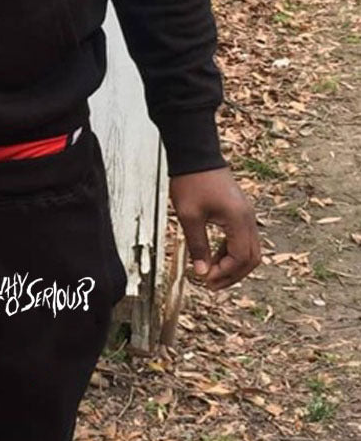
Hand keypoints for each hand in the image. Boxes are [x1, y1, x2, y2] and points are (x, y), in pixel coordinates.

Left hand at [169, 167, 260, 290]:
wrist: (196, 155)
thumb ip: (197, 245)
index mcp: (239, 220)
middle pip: (251, 258)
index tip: (204, 279)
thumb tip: (201, 272)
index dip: (225, 273)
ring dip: (232, 265)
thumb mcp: (189, 216)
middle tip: (210, 285)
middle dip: (232, 274)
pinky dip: (230, 252)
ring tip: (210, 275)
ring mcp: (246, 215)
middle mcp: (248, 219)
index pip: (241, 258)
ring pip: (249, 250)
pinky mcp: (240, 212)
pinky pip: (242, 239)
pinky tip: (213, 258)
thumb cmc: (191, 182)